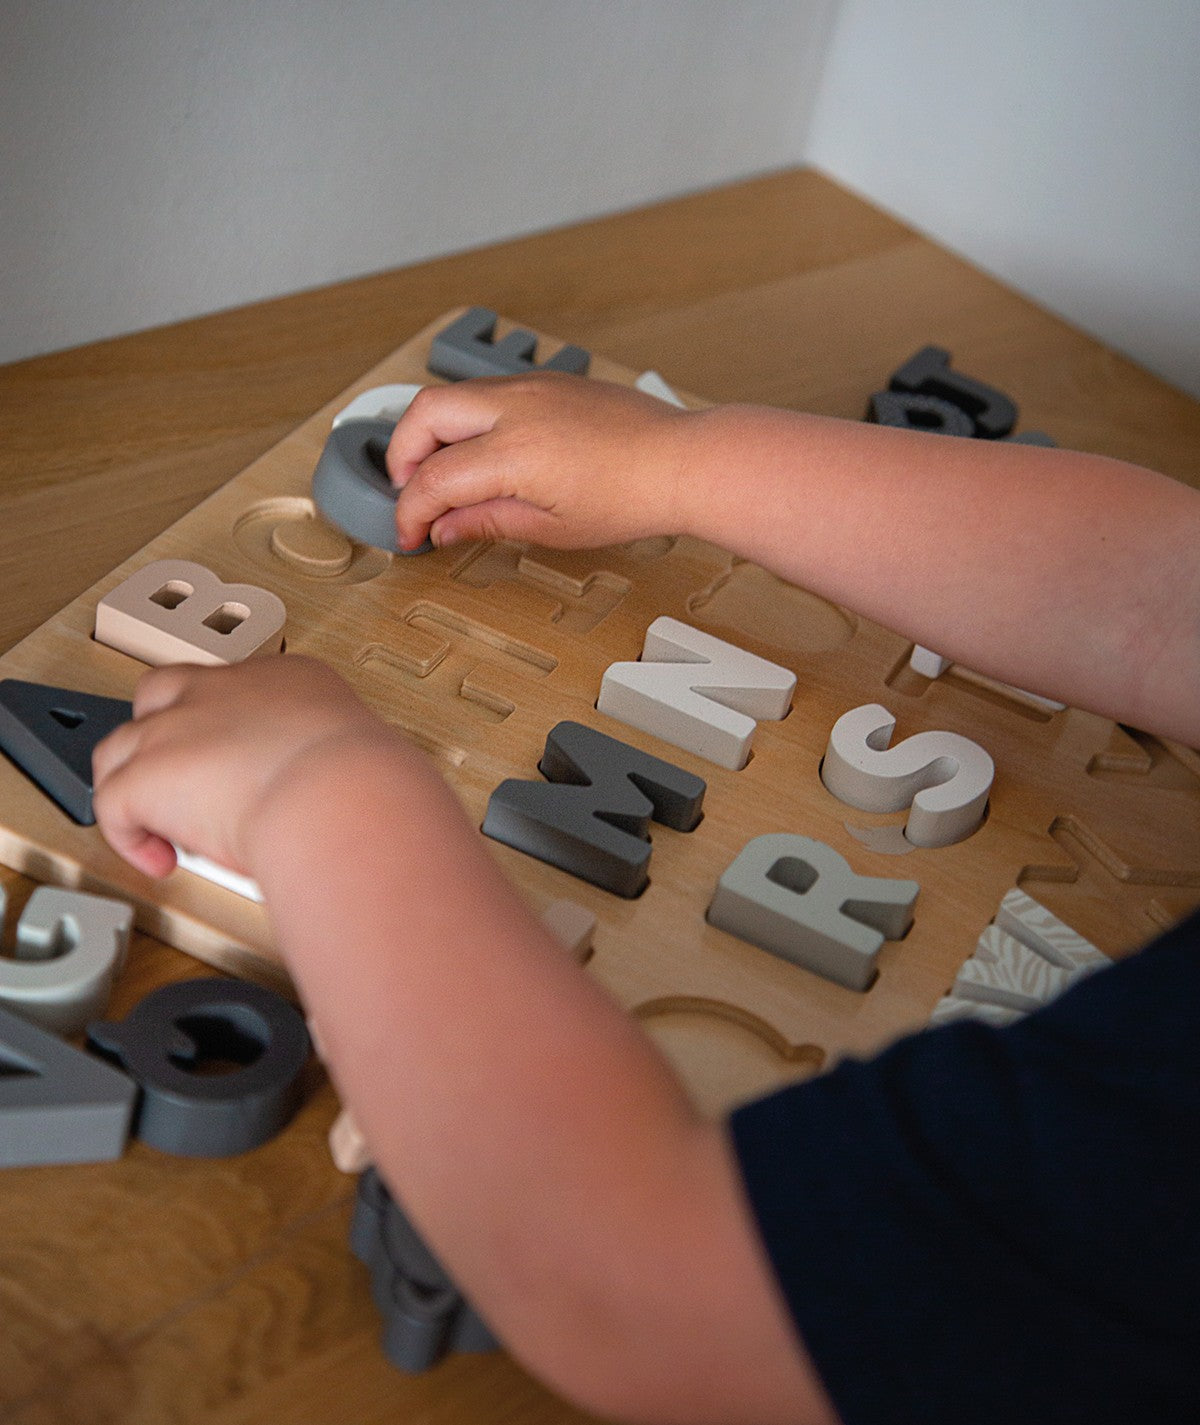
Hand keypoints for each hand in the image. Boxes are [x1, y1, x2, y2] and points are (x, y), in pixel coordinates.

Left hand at [92, 655, 388, 880]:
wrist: (340, 795)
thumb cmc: (362, 784)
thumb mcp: (356, 755)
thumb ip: (330, 765)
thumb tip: (333, 798)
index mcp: (287, 679)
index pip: (237, 691)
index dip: (227, 731)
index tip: (243, 766)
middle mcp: (224, 692)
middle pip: (162, 695)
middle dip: (161, 733)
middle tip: (184, 778)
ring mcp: (178, 728)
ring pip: (121, 746)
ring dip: (133, 784)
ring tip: (158, 823)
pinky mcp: (146, 775)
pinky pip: (111, 804)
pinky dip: (130, 838)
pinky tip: (161, 859)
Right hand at [388, 372, 696, 551]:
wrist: (678, 462)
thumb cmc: (631, 496)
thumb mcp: (551, 528)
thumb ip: (487, 522)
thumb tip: (444, 527)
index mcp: (513, 452)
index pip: (433, 479)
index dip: (410, 511)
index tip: (410, 534)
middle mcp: (515, 407)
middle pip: (424, 414)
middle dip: (402, 454)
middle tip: (410, 492)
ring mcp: (531, 387)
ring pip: (453, 394)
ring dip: (433, 431)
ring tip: (443, 473)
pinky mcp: (547, 381)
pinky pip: (487, 391)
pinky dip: (467, 417)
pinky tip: (481, 450)